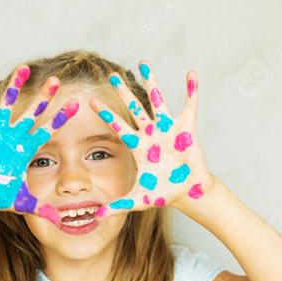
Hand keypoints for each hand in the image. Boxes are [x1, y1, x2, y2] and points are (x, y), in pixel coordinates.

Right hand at [0, 66, 78, 223]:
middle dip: (44, 97)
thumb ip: (42, 209)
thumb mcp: (23, 202)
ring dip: (14, 87)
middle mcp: (13, 136)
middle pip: (32, 112)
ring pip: (7, 104)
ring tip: (24, 68)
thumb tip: (62, 221)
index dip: (61, 119)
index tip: (77, 106)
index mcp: (25, 148)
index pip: (48, 130)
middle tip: (57, 79)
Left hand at [90, 60, 215, 219]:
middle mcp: (150, 133)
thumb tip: (96, 216)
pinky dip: (191, 90)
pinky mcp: (186, 128)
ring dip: (151, 82)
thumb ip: (116, 206)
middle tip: (112, 74)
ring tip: (143, 64)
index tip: (90, 100)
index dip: (105, 114)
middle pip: (134, 107)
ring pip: (157, 100)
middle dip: (123, 91)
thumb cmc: (163, 193)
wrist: (187, 192)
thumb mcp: (137, 198)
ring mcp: (167, 129)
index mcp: (138, 146)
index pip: (117, 126)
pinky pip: (189, 105)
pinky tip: (190, 74)